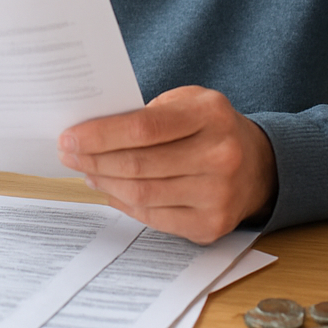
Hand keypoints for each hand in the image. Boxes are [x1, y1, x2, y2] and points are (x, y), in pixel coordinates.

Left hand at [57, 85, 275, 244]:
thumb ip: (147, 112)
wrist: (259, 165)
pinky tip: (110, 190)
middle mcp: (220, 156)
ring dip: (104, 183)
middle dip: (94, 160)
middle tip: (68, 154)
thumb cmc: (210, 128)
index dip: (100, 134)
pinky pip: (153, 217)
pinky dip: (124, 203)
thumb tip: (91, 132)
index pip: (144, 127)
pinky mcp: (211, 225)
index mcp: (211, 115)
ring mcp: (218, 195)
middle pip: (139, 164)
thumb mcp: (189, 102)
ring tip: (86, 171)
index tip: (69, 136)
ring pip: (142, 194)